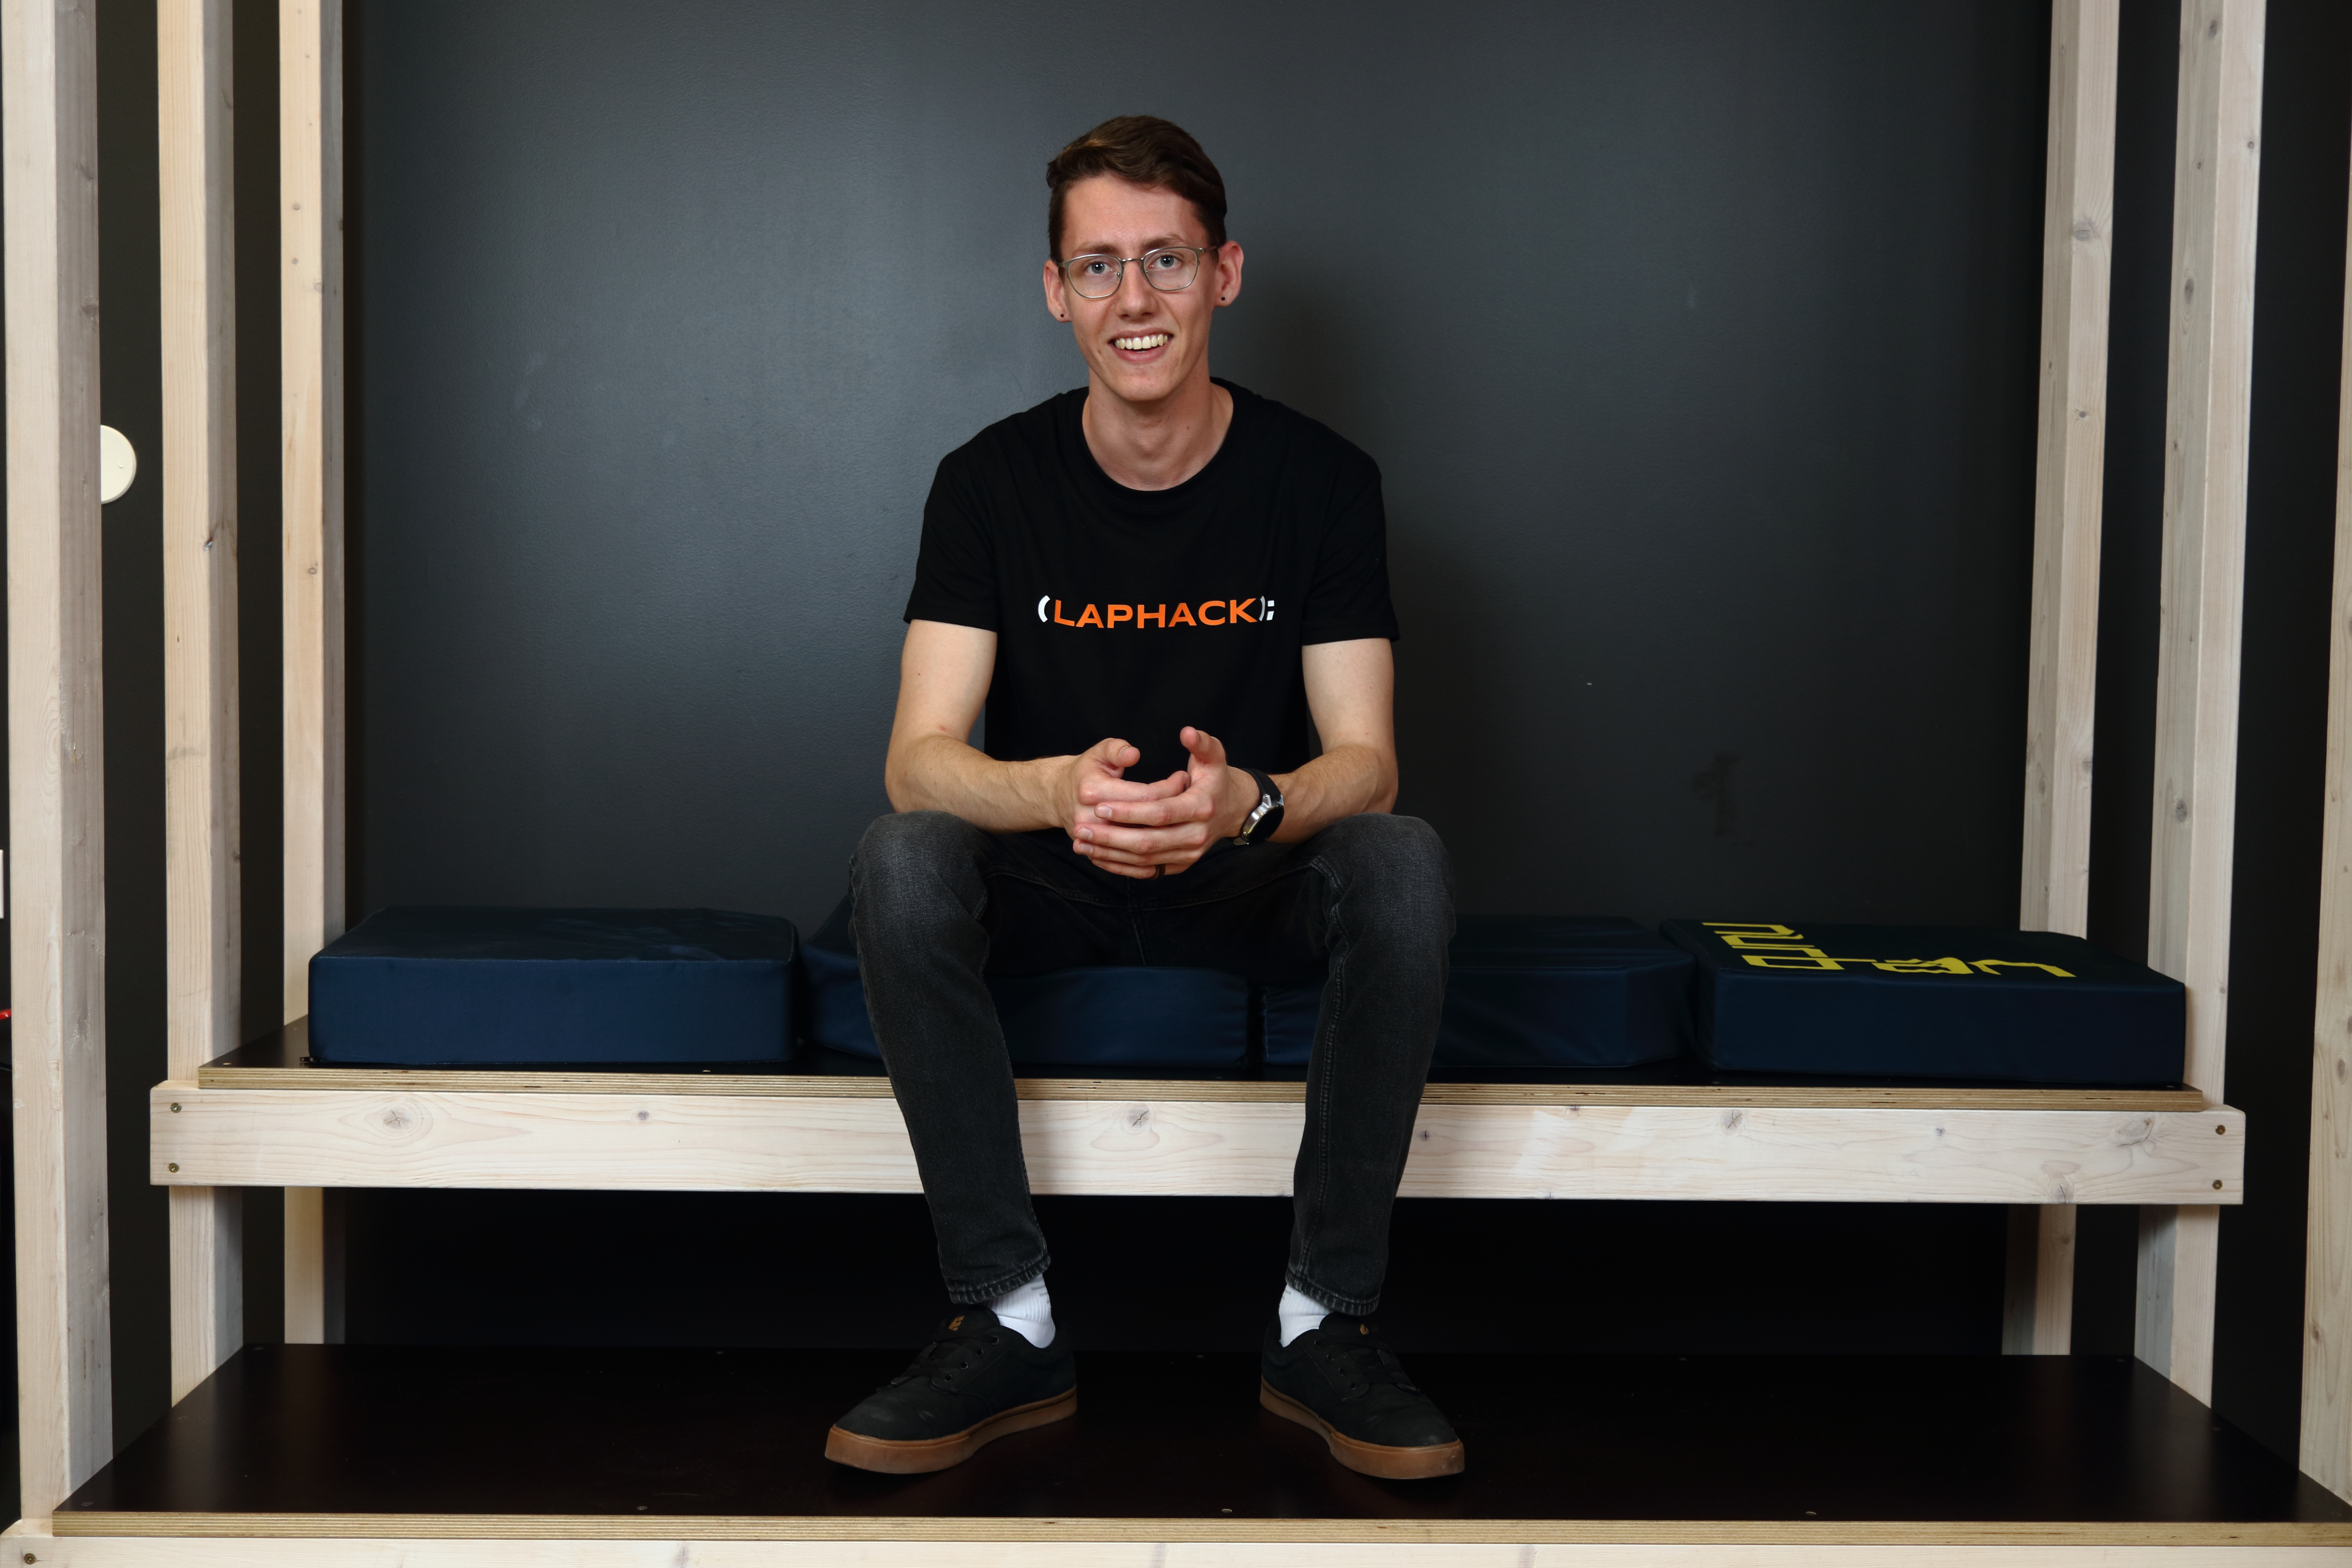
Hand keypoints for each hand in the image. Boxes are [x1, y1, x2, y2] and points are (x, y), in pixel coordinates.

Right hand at [1055, 739, 1187, 864]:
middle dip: (1171, 813)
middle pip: (1142, 824)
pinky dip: (1147, 862)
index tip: (1184, 777)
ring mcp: (1091, 840)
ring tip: (1181, 823)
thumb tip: (1134, 754)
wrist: (1058, 796)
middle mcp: (1088, 818)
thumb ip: (1117, 749)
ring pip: (1136, 849)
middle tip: (1189, 800)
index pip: (1144, 796)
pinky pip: (1125, 866)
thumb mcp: (1100, 752)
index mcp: (1093, 790)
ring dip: (1164, 839)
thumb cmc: (1087, 770)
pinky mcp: (1093, 853)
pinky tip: (1165, 850)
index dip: (1169, 787)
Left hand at [1071, 726, 1258, 878]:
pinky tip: (1097, 856)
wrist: (1231, 809)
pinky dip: (1120, 866)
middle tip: (1080, 828)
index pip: (1160, 812)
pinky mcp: (1179, 865)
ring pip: (1144, 859)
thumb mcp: (1213, 756)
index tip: (1100, 806)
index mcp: (1201, 808)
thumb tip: (1186, 732)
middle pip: (1148, 841)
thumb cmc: (1215, 778)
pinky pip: (1147, 871)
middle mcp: (1196, 836)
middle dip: (1112, 836)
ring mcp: (1188, 855)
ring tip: (1081, 843)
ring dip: (1110, 853)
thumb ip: (1200, 743)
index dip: (1129, 812)